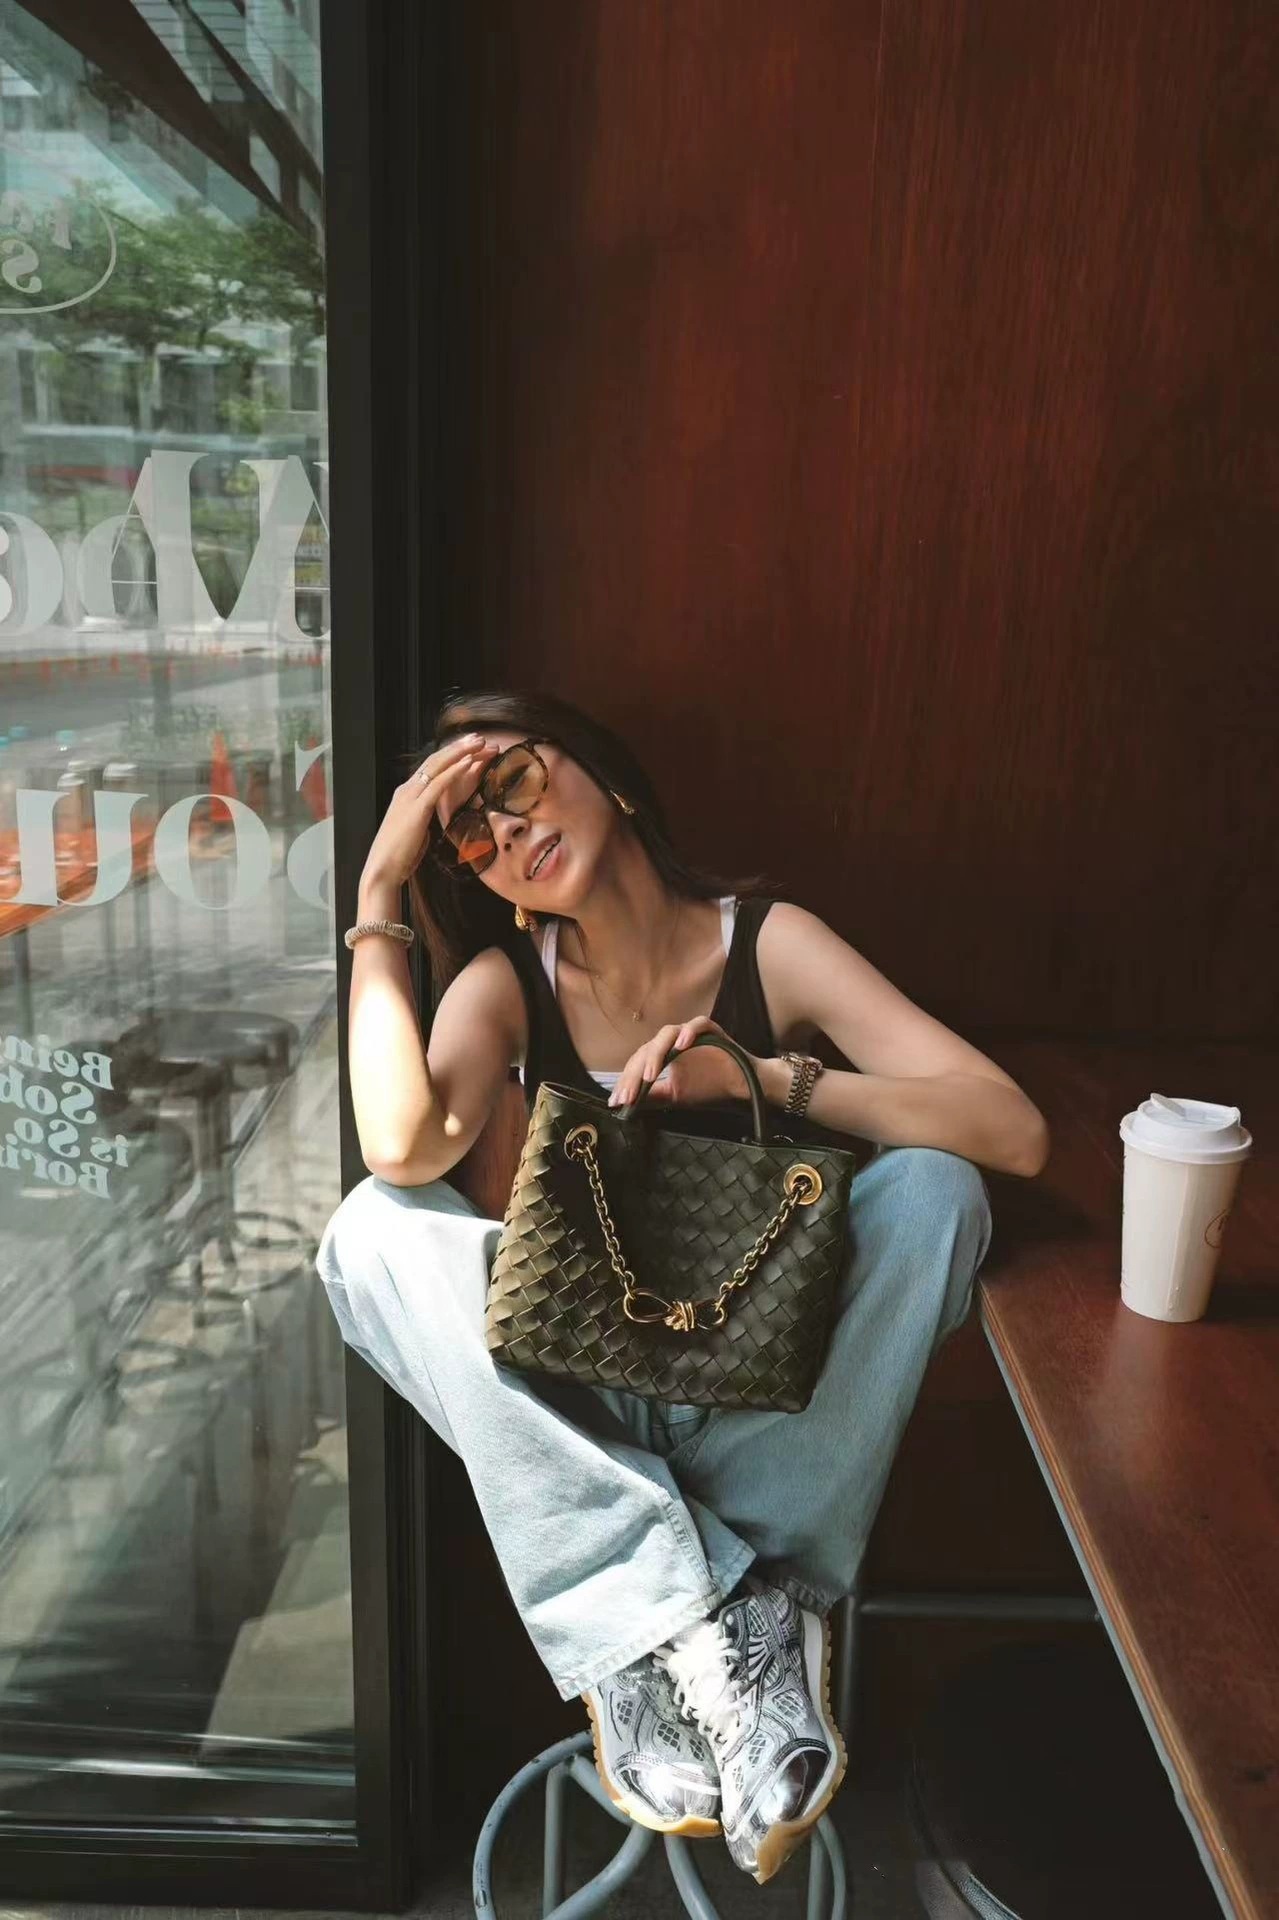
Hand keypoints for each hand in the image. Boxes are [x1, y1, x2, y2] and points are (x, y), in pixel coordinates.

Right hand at [361, 732, 499, 895]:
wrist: (382, 870)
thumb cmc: (399, 855)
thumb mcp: (416, 830)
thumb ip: (425, 817)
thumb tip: (435, 816)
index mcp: (406, 794)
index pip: (432, 768)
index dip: (452, 756)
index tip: (472, 749)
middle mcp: (407, 790)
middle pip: (436, 761)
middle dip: (459, 747)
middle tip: (481, 737)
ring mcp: (410, 797)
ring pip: (438, 766)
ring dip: (461, 752)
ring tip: (480, 742)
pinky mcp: (416, 808)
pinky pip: (438, 784)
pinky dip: (454, 771)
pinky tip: (469, 762)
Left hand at [606, 1015, 764, 1108]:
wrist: (741, 1087)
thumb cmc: (709, 1088)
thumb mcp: (675, 1096)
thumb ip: (652, 1096)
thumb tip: (625, 1104)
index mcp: (663, 1053)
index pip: (639, 1062)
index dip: (627, 1081)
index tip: (617, 1103)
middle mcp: (674, 1040)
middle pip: (648, 1049)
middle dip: (635, 1074)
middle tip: (628, 1096)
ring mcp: (691, 1033)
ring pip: (667, 1034)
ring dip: (656, 1054)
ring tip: (649, 1076)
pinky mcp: (711, 1030)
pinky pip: (698, 1024)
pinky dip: (689, 1032)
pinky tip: (681, 1046)